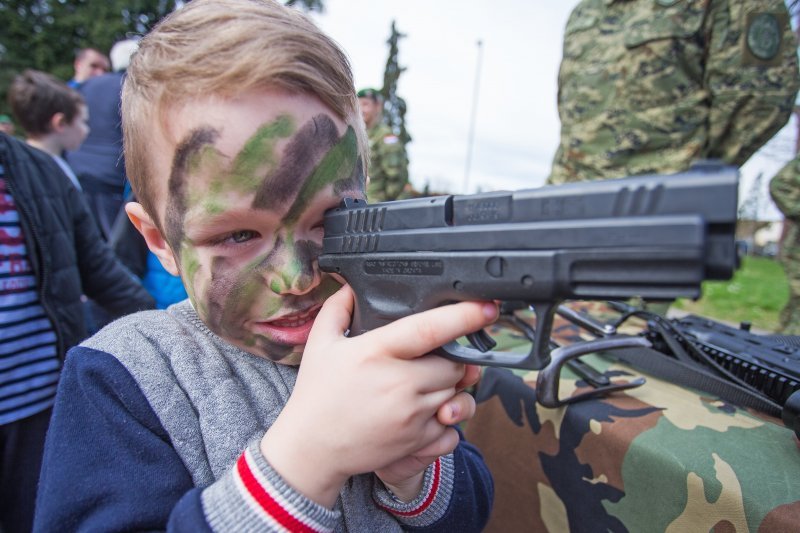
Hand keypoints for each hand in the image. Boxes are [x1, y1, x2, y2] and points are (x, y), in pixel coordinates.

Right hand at [260, 285, 496, 507]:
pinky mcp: (416, 442)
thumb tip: (351, 284)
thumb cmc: (317, 393)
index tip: (487, 307)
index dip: (464, 316)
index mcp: (376, 352)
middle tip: (433, 361)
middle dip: (451, 361)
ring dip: (450, 389)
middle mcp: (398, 383)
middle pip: (454, 365)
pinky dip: (446, 420)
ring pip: (456, 394)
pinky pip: (453, 428)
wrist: (312, 448)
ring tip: (425, 386)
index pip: (429, 330)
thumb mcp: (320, 344)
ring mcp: (410, 415)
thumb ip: (338, 308)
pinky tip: (426, 414)